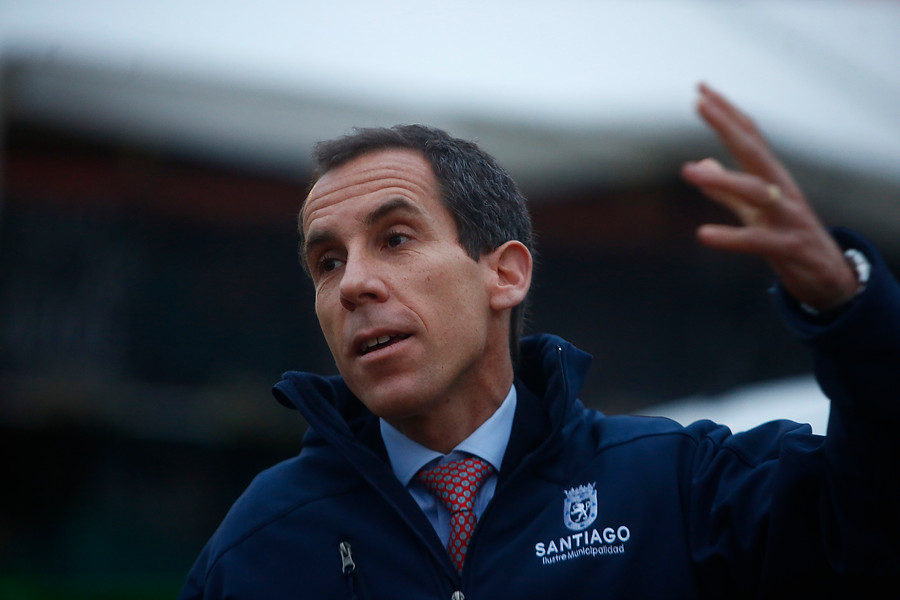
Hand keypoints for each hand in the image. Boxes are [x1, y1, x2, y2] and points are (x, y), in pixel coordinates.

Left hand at [681, 83, 858, 311]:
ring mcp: (788, 217)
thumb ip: (726, 191)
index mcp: (771, 179)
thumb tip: (700, 163)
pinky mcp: (790, 248)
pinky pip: (758, 241)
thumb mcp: (752, 213)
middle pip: (754, 150)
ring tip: (688, 171)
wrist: (829, 279)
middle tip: (700, 102)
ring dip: (723, 180)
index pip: (748, 137)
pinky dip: (730, 237)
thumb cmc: (788, 239)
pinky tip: (702, 234)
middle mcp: (782, 190)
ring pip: (758, 191)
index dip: (726, 113)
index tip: (701, 89)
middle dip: (728, 125)